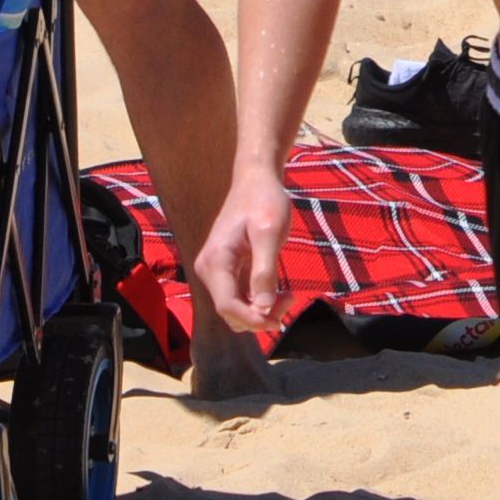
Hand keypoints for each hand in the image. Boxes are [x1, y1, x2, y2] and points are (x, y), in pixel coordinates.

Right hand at [190, 169, 295, 336]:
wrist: (256, 180)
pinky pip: (238, 297)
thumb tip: (263, 307)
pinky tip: (280, 292)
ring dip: (260, 311)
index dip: (252, 320)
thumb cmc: (264, 201)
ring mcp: (216, 270)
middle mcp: (209, 269)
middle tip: (290, 299)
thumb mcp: (270, 233)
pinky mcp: (226, 270)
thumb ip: (265, 271)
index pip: (227, 306)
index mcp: (215, 261)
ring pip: (234, 308)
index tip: (280, 320)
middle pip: (229, 312)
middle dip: (259, 316)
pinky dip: (258, 302)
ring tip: (288, 295)